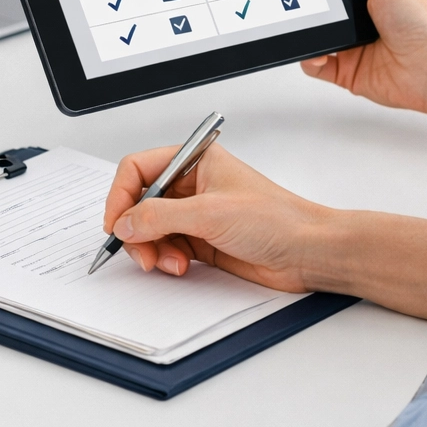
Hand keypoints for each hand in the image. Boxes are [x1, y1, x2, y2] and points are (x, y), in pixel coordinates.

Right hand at [102, 141, 426, 342]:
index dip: (121, 195)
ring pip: (151, 229)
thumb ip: (160, 216)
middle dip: (136, 229)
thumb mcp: (210, 213)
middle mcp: (193, 184)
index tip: (116, 223)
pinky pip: (166, 247)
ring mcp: (197, 213)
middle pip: (140, 202)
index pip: (139, 168)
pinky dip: (165, 259)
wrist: (309, 251)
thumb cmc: (278, 219)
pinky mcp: (202, 241)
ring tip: (170, 263)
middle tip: (141, 253)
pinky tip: (179, 266)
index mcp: (196, 160)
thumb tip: (125, 222)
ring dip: (152, 249)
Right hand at [301, 0, 426, 165]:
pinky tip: (318, 53)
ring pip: (314, 31)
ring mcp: (351, 42)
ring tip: (309, 25)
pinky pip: (315, 63)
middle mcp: (361, 14)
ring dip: (308, 29)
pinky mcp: (345, 69)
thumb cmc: (425, 27)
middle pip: (321, 2)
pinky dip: (311, 59)